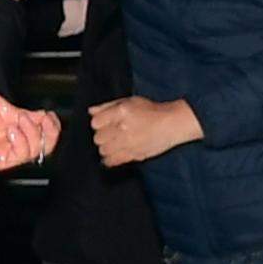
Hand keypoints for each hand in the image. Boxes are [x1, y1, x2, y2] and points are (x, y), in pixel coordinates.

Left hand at [0, 92, 61, 171]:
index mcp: (17, 127)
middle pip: (45, 145)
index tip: (50, 115)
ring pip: (36, 151)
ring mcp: (8, 152)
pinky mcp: (0, 161)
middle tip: (43, 120)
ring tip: (18, 122)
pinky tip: (11, 130)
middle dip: (49, 132)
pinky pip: (20, 155)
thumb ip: (22, 113)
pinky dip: (21, 140)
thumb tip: (42, 116)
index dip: (52, 125)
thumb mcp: (0, 106)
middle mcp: (15, 142)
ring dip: (32, 133)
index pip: (43, 132)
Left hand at [89, 95, 204, 167]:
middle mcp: (123, 128)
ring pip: (103, 150)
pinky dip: (109, 160)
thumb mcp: (129, 101)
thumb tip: (91, 111)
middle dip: (102, 136)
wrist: (171, 123)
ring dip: (106, 147)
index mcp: (121, 112)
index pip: (96, 123)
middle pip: (98, 138)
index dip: (99, 123)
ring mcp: (128, 143)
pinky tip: (112, 155)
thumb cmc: (152, 111)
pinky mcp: (133, 155)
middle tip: (110, 133)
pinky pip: (113, 161)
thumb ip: (107, 106)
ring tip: (114, 143)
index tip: (104, 123)